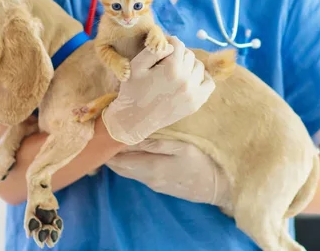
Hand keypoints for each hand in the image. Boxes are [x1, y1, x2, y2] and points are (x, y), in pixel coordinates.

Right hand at [101, 36, 215, 144]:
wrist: (134, 120)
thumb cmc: (132, 90)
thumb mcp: (136, 65)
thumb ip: (154, 50)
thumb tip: (171, 43)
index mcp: (171, 68)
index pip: (178, 44)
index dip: (169, 42)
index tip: (163, 47)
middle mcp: (186, 80)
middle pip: (189, 55)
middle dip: (178, 55)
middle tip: (166, 61)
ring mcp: (193, 93)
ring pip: (199, 67)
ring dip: (189, 65)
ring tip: (177, 70)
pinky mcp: (196, 103)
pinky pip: (209, 84)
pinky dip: (202, 78)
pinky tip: (190, 78)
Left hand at [106, 139, 232, 211]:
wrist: (215, 187)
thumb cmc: (200, 163)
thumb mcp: (180, 147)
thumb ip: (154, 143)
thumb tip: (130, 138)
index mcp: (150, 167)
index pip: (118, 160)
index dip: (107, 148)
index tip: (103, 131)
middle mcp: (146, 178)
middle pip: (119, 167)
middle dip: (109, 153)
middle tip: (106, 133)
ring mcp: (151, 183)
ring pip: (126, 171)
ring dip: (119, 157)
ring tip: (118, 138)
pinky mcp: (157, 185)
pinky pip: (136, 173)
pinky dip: (129, 162)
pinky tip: (133, 150)